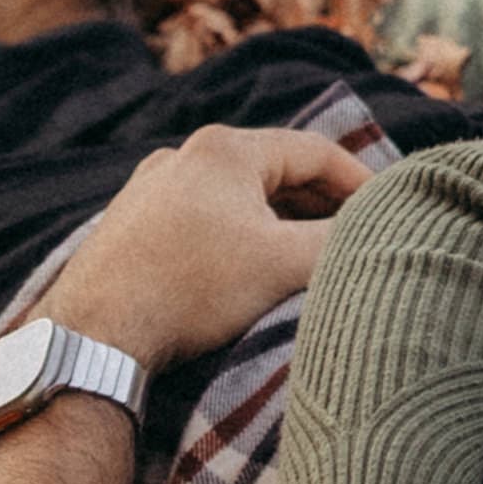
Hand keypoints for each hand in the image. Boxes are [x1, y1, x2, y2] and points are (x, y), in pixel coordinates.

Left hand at [34, 129, 368, 372]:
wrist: (93, 335)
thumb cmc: (191, 290)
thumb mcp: (283, 264)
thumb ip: (340, 241)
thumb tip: (386, 231)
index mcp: (226, 148)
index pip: (317, 152)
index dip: (362, 182)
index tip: (389, 212)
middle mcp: (185, 155)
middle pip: (275, 170)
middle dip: (320, 202)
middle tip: (356, 233)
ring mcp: (150, 188)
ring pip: (237, 196)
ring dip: (278, 220)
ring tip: (307, 254)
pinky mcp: (130, 225)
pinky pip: (202, 218)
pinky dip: (237, 235)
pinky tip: (245, 270)